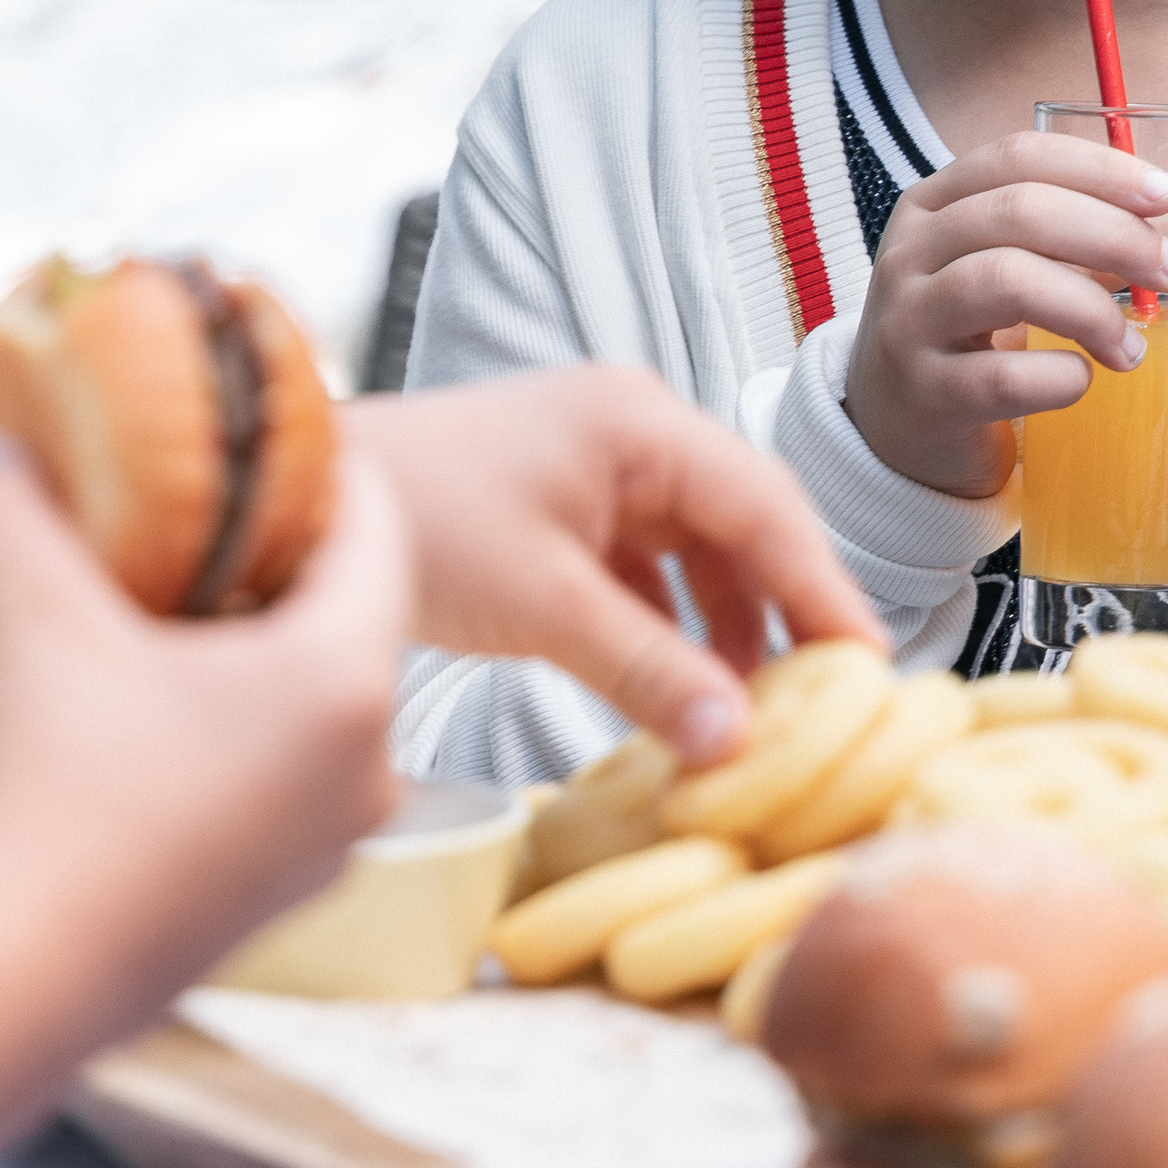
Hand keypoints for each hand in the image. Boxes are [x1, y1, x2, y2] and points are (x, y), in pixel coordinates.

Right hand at [0, 435, 410, 1037]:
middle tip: (213, 503)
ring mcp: (335, 838)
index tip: (275, 431)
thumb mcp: (29, 616)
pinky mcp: (288, 890)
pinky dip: (248, 720)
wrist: (19, 980)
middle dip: (284, 554)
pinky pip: (294, 767)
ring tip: (177, 601)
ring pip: (323, 697)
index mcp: (344, 681)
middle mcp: (368, 764)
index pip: (377, 531)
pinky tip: (161, 706)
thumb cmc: (51, 797)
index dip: (328, 466)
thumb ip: (11, 504)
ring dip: (263, 644)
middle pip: (354, 615)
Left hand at [339, 368, 881, 769]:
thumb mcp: (544, 604)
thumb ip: (647, 669)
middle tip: (819, 709)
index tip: (867, 672)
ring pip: (693, 554)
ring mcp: (593, 468)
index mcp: (639, 423)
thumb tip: (737, 744)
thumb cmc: (416, 519)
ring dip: (719, 630)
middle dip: (778, 616)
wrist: (300, 502)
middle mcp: (629, 432)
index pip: (768, 507)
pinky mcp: (559, 510)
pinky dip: (664, 628)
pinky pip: (642, 570)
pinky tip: (675, 692)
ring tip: (745, 717)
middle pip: (741, 527)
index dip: (823, 592)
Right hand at [842, 132, 1167, 500]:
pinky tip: (1081, 381)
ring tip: (1130, 346)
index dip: (1100, 169)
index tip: (1166, 197)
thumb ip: (1102, 246)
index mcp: (935, 206)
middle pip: (1019, 211)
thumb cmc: (969, 335)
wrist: (897, 425)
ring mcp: (908, 321)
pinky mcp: (921, 393)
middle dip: (1115, 236)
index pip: (1017, 157)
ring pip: (1006, 280)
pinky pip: (1002, 376)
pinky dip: (1061, 378)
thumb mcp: (1022, 272)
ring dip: (1092, 309)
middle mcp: (910, 253)